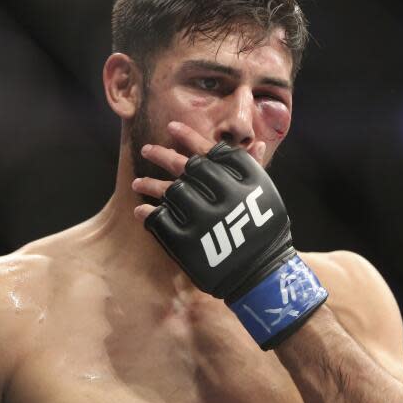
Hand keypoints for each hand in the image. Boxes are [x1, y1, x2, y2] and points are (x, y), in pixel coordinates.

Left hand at [135, 122, 327, 349]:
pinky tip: (141, 210)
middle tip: (147, 149)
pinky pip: (160, 221)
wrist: (261, 275)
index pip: (209, 150)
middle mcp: (222, 195)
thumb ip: (253, 169)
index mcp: (241, 181)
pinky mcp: (187, 242)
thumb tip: (253, 142)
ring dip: (150, 184)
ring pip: (169, 192)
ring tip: (137, 182)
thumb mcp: (265, 196)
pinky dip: (148, 214)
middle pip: (184, 167)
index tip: (172, 127)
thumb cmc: (264, 231)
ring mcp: (203, 219)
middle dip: (162, 155)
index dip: (189, 137)